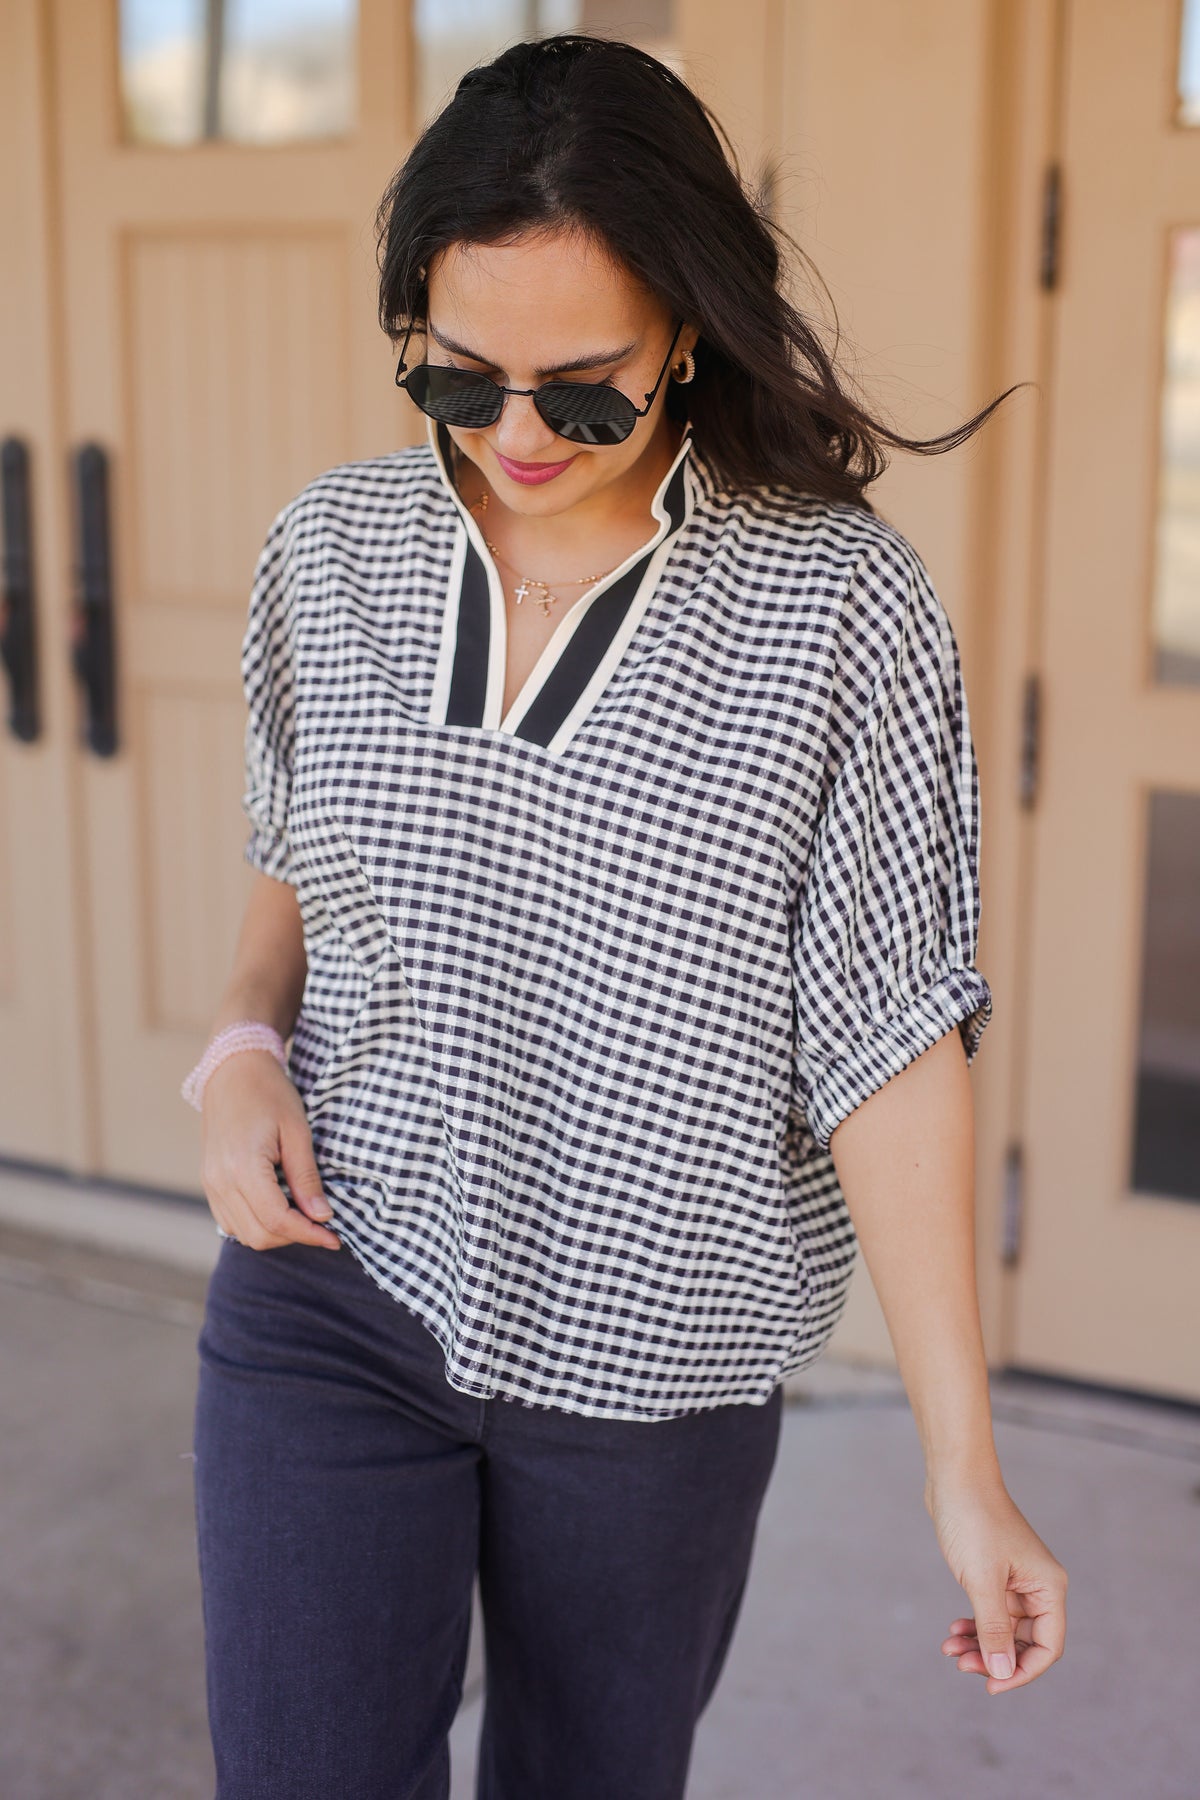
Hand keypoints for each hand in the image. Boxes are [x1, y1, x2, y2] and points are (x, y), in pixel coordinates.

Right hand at [199, 1050, 339, 1249]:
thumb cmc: (269, 1094)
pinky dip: (256, 1224)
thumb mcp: (297, 1131)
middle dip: (294, 1237)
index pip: (276, 1220)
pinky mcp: (209, 1183)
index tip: (334, 1237)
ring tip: (302, 1215)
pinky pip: (230, 1220)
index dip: (309, 1234)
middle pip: (259, 1234)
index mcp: (242, 1167)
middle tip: (322, 1224)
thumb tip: (321, 1217)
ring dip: (275, 1233)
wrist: (233, 1071)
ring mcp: (210, 1184)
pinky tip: (279, 1207)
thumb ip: (306, 1178)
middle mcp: (220, 1181)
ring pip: (243, 1233)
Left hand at [924, 1471, 1066, 1694]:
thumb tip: (1002, 1673)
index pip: (1047, 1647)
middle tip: (959, 1663)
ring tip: (949, 1648)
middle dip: (993, 1657)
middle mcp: (1038, 1586)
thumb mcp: (982, 1581)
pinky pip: (989, 1611)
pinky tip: (953, 1631)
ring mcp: (1016, 1580)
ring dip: (979, 1643)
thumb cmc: (973, 1521)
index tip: (991, 1686)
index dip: (1022, 1672)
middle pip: (1024, 1642)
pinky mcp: (994, 1572)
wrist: (954, 1476)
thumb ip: (994, 1629)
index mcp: (1048, 1588)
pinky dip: (973, 1624)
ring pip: (1003, 1628)